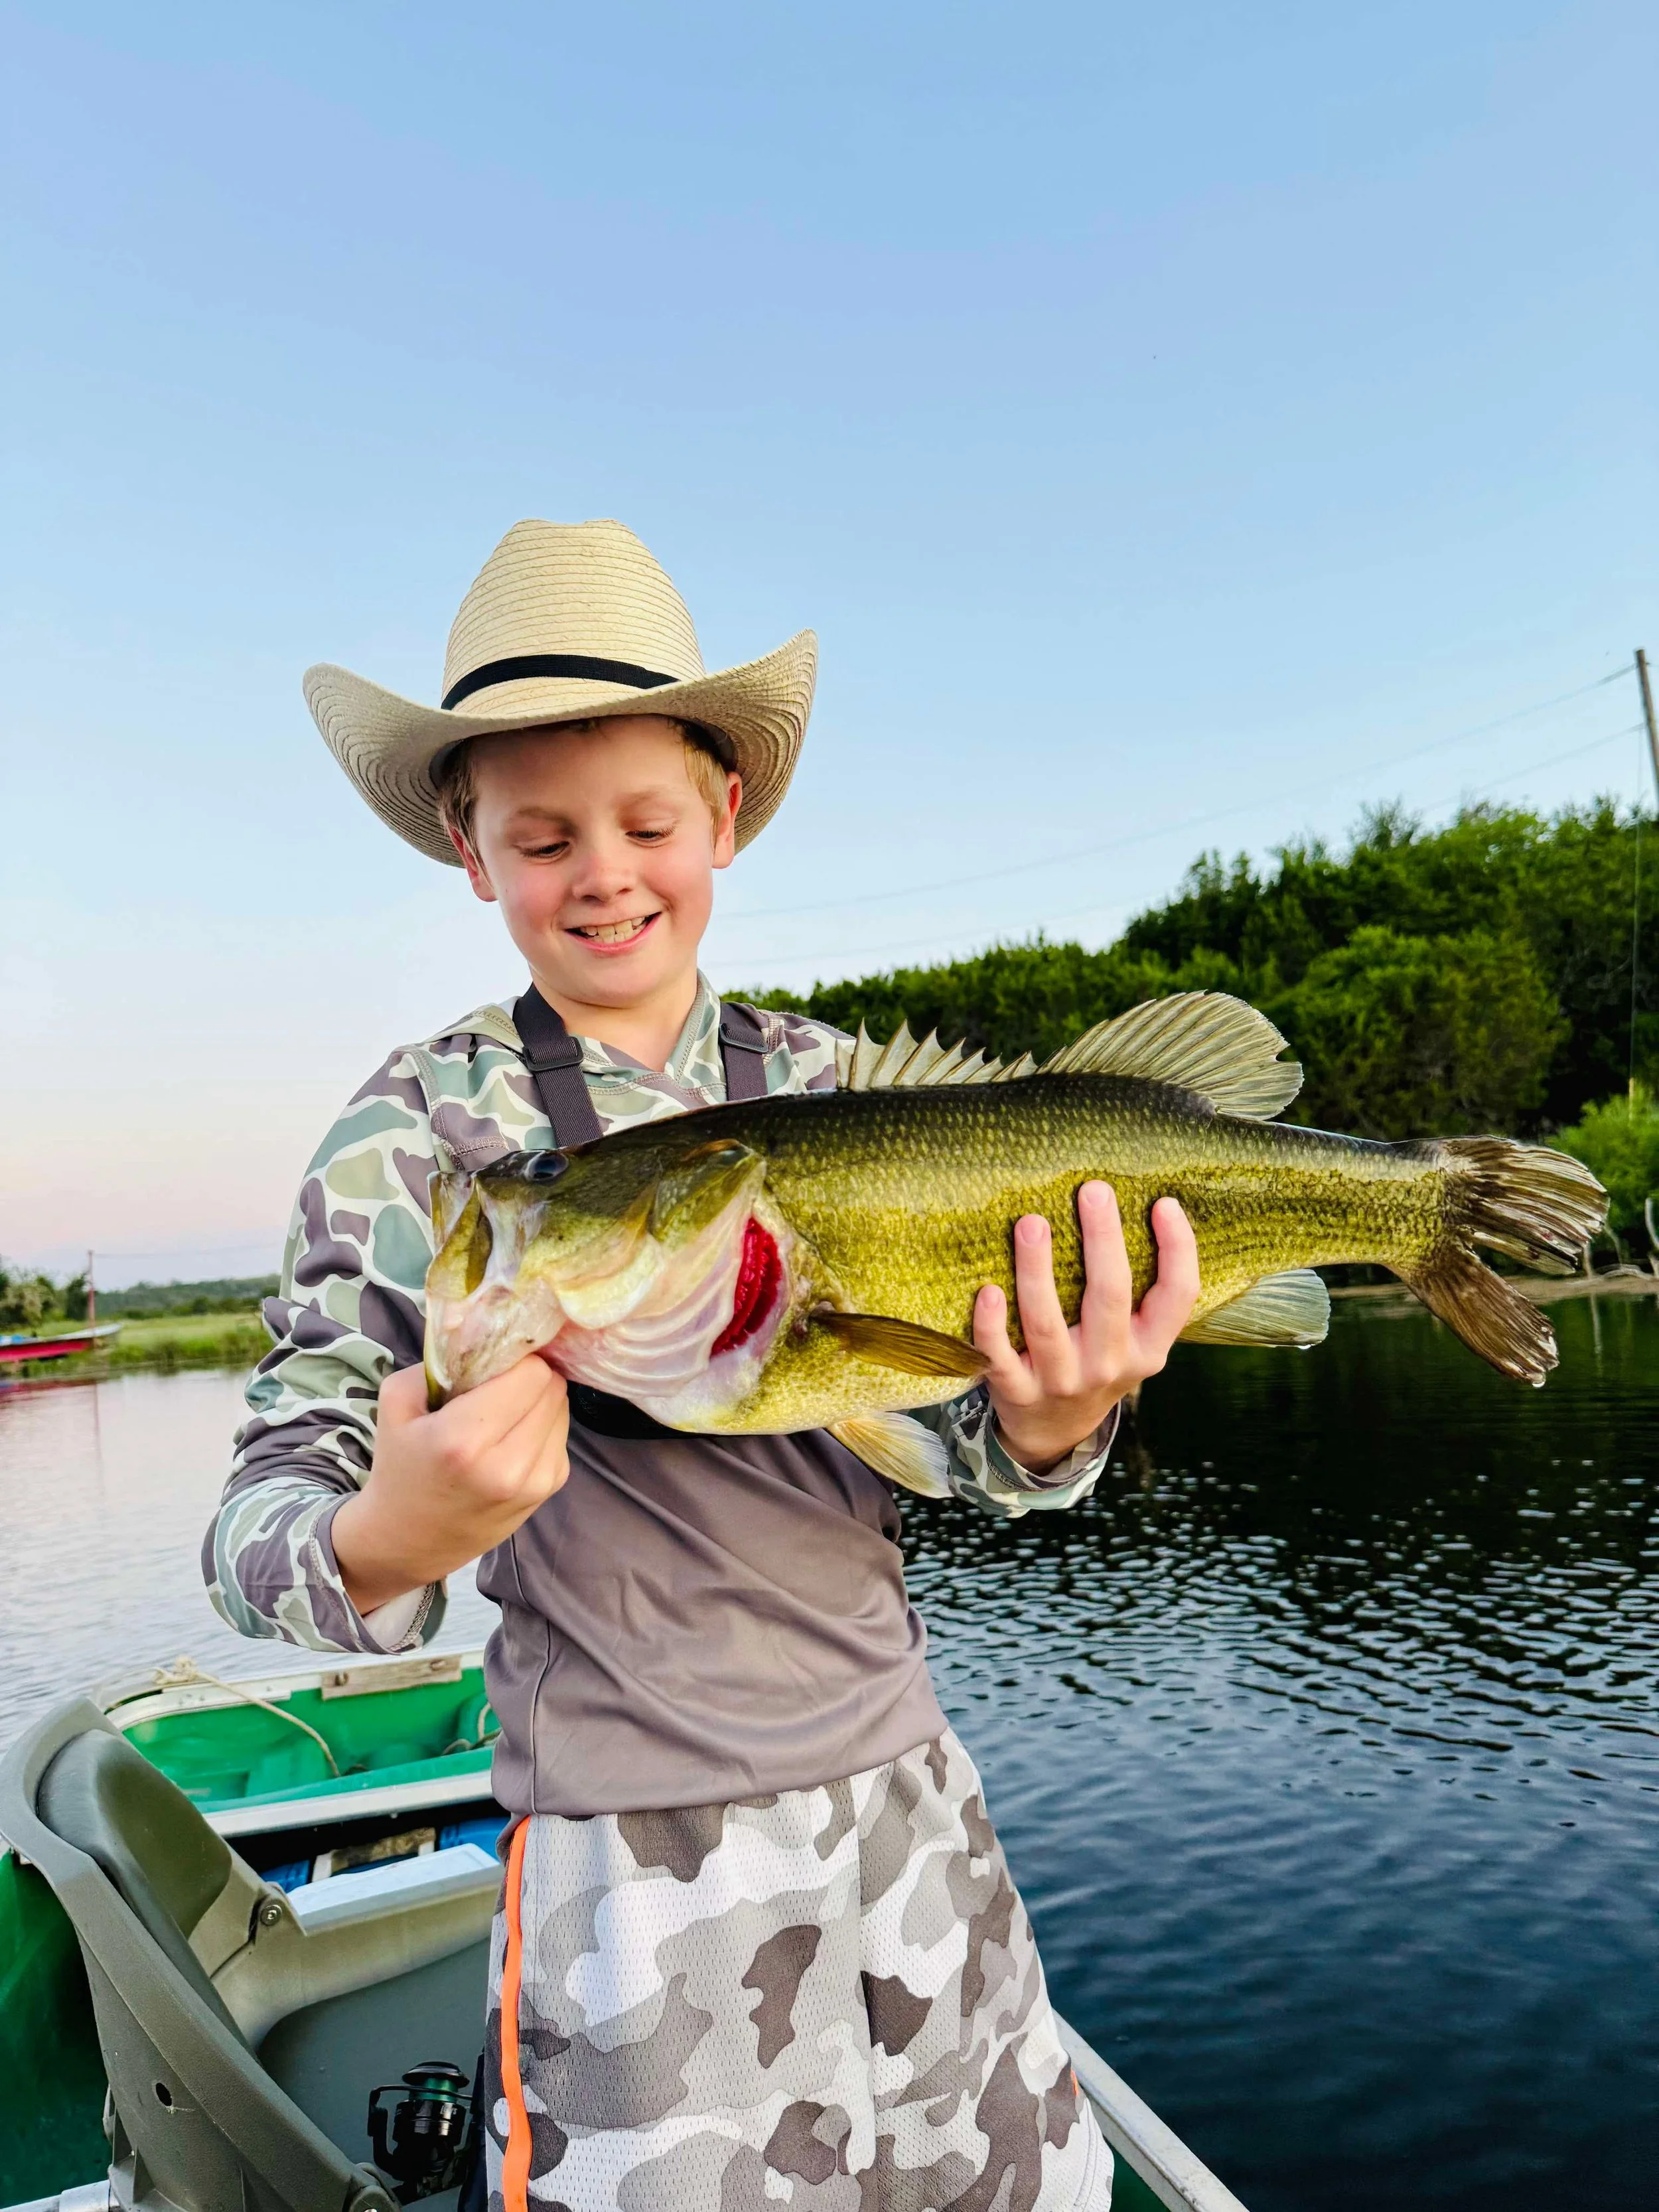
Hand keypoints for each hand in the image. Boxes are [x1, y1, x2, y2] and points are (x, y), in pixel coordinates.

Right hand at [332, 1357, 568, 1615]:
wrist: (408, 1540)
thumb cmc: (400, 1466)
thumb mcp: (397, 1403)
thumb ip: (439, 1361)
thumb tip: (484, 1328)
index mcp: (464, 1441)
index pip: (531, 1373)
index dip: (515, 1359)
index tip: (494, 1362)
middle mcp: (507, 1466)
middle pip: (552, 1387)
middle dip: (529, 1376)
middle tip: (500, 1383)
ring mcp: (534, 1482)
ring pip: (562, 1409)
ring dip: (539, 1400)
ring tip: (503, 1412)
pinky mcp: (548, 1491)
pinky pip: (562, 1434)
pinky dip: (542, 1425)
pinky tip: (511, 1437)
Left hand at [974, 1183, 1198, 1473]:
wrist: (1055, 1430)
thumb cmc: (1097, 1361)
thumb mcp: (1134, 1339)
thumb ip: (1138, 1293)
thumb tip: (1136, 1206)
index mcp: (1148, 1347)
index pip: (1177, 1296)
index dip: (1178, 1249)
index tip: (1164, 1203)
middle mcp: (1110, 1366)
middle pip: (1110, 1297)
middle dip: (1102, 1240)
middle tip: (1093, 1190)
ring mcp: (1061, 1381)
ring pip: (1047, 1324)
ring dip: (1037, 1270)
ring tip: (1032, 1222)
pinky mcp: (1016, 1391)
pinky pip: (1000, 1357)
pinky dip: (992, 1326)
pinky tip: (987, 1290)